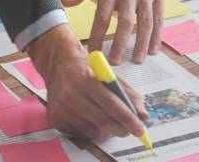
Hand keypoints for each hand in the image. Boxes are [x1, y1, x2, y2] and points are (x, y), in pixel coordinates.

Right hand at [26, 27, 148, 139]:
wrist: (59, 65)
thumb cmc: (88, 69)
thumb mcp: (110, 75)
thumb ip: (129, 94)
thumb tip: (143, 115)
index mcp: (86, 79)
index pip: (111, 104)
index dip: (128, 119)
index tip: (140, 128)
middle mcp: (70, 94)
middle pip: (102, 121)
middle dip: (121, 129)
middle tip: (130, 130)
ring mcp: (61, 108)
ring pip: (92, 130)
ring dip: (108, 131)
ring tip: (113, 124)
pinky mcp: (56, 118)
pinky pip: (80, 133)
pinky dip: (93, 131)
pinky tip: (95, 122)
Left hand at [60, 0, 163, 64]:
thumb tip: (62, 2)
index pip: (102, 17)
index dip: (97, 36)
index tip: (92, 52)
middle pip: (125, 23)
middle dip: (119, 45)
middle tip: (114, 63)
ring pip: (145, 23)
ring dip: (141, 43)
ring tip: (137, 60)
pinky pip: (158, 17)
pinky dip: (157, 34)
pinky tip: (153, 48)